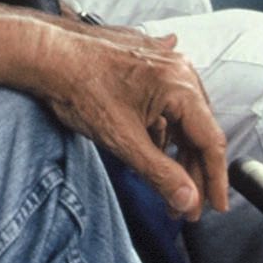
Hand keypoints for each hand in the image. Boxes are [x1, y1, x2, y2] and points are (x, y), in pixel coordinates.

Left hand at [32, 24, 228, 219]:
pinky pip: (167, 106)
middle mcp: (179, 71)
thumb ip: (160, 174)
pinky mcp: (147, 67)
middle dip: (193, 173)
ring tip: (167, 185)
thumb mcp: (123, 140)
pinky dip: (163, 133)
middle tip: (185, 207)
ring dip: (177, 154)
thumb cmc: (79, 87)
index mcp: (180, 86)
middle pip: (199, 132)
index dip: (215, 179)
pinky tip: (153, 151)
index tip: (215, 206)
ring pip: (183, 120)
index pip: (211, 141)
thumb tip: (187, 200)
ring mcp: (163, 66)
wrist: (47, 55)